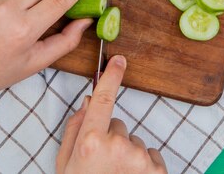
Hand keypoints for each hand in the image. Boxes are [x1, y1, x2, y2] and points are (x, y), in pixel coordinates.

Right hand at [56, 55, 166, 173]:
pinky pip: (151, 156)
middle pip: (118, 124)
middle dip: (111, 138)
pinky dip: (143, 167)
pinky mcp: (157, 171)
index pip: (103, 99)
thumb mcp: (66, 164)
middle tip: (102, 164)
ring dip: (128, 155)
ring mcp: (139, 158)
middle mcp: (118, 145)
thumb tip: (89, 103)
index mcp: (91, 141)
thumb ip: (75, 129)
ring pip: (134, 142)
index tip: (118, 60)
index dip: (111, 77)